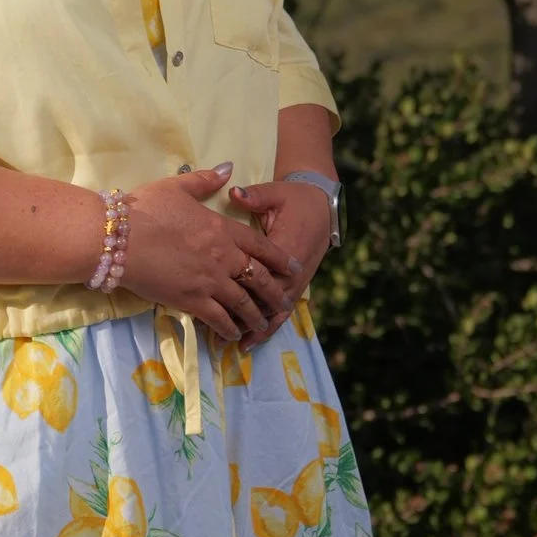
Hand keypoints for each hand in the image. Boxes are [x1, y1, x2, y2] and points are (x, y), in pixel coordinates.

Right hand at [117, 165, 299, 344]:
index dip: (280, 259)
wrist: (116, 238)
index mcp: (222, 229)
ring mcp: (208, 281)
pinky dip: (229, 328)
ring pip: (243, 303)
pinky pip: (218, 318)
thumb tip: (229, 168)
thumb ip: (206, 180)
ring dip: (255, 316)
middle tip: (284, 303)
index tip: (293, 268)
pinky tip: (234, 336)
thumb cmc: (144, 208)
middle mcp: (222, 257)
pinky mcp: (190, 300)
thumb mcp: (177, 187)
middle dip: (274, 293)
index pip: (261, 246)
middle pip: (259, 278)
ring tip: (263, 325)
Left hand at [226, 175, 334, 332]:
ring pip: (273, 312)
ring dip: (252, 328)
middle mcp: (291, 272)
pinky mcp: (295, 288)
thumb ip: (254, 197)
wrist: (322, 207)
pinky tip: (249, 342)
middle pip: (265, 300)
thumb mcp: (275, 194)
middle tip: (215, 331)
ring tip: (229, 343)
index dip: (239, 288)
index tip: (214, 297)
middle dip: (242, 316)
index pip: (260, 274)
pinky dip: (266, 328)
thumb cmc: (294, 199)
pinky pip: (280, 313)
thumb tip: (234, 193)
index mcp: (284, 247)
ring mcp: (295, 283)